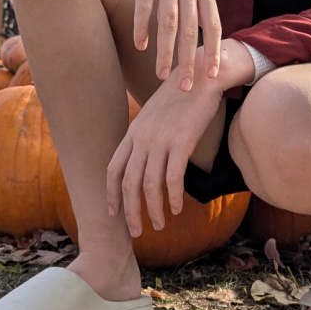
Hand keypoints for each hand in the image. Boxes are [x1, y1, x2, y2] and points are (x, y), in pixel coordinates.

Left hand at [106, 55, 223, 235]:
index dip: (112, 194)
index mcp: (133, 132)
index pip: (113, 169)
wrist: (199, 77)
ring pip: (149, 185)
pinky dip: (174, 198)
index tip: (114, 213)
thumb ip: (144, 135)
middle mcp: (142, 138)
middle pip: (128, 183)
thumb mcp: (153, 115)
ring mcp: (161, 140)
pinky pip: (173, 178)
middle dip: (130, 212)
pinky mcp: (182, 141)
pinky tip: (178, 209)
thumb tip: (142, 159)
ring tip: (160, 225)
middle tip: (136, 232)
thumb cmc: (179, 97)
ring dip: (153, 210)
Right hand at [113, 0, 221, 91]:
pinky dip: (142, 27)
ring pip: (168, 23)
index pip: (212, 24)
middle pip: (191, 30)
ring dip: (165, 52)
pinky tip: (140, 45)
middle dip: (189, 62)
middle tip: (185, 88)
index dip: (214, 51)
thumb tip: (202, 24)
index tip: (213, 76)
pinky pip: (144, 5)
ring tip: (162, 75)